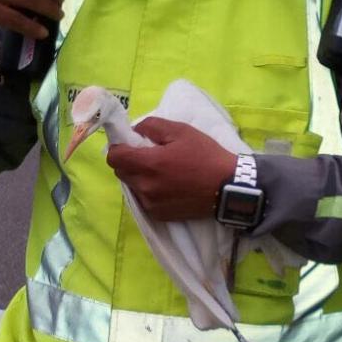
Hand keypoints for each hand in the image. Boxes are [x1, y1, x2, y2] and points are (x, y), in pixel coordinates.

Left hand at [106, 118, 236, 220]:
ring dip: (139, 177)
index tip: (132, 144)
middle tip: (149, 155)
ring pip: (132, 186)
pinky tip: (167, 185)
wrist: (228, 188)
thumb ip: (152, 126)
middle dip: (129, 161)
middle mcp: (145, 186)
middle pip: (121, 172)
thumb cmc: (206, 155)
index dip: (119, 147)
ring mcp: (150, 203)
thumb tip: (135, 131)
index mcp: (148, 164)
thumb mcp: (181, 131)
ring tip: (161, 171)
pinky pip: (143, 199)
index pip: (114, 157)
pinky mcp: (158, 215)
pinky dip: (149, 191)